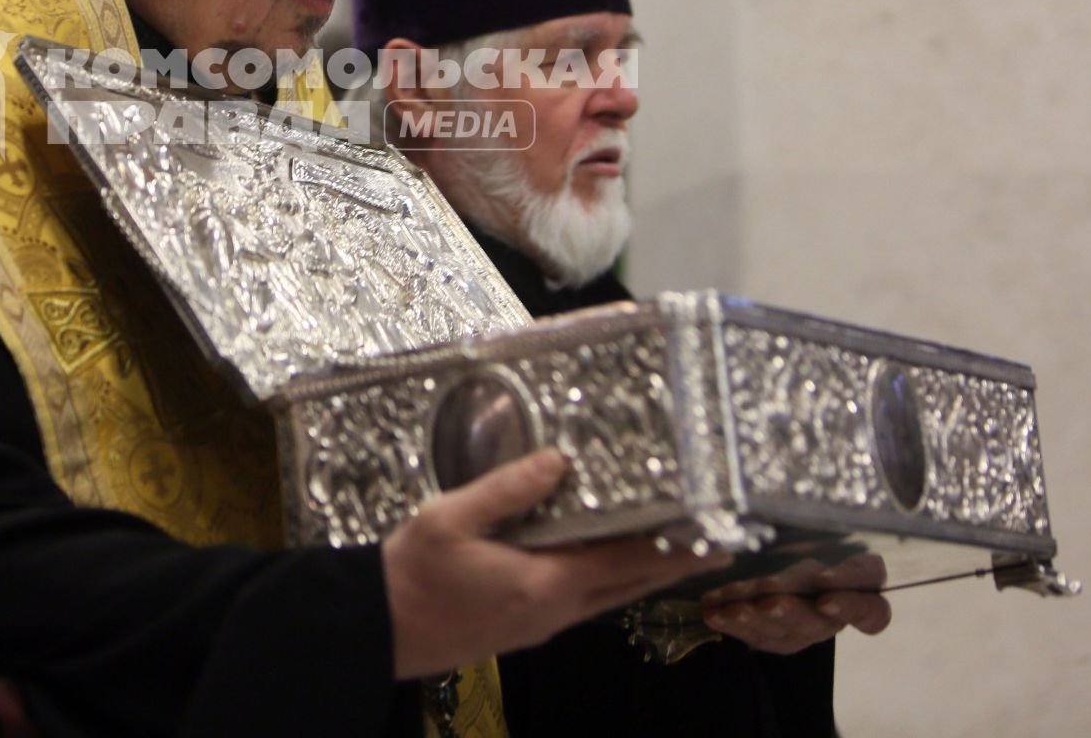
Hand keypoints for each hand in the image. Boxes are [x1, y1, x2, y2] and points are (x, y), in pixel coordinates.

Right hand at [383, 448, 730, 678]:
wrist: (378, 629)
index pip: (624, 565)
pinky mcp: (522, 628)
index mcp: (542, 584)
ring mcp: (538, 625)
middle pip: (627, 587)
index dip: (671, 551)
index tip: (712, 540)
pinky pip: (581, 604)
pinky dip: (608, 583)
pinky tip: (605, 566)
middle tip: (712, 544)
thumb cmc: (410, 574)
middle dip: (670, 565)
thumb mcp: (449, 519)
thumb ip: (506, 489)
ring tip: (671, 551)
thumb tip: (556, 461)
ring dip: (641, 575)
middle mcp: (551, 612)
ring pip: (607, 599)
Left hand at [700, 590, 891, 653]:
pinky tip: (713, 612)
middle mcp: (832, 624)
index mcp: (861, 603)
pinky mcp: (776, 640)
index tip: (826, 599)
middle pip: (814, 623)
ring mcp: (802, 636)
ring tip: (729, 609)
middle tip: (766, 601)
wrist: (810, 586)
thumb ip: (855, 572)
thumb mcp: (850, 565)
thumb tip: (838, 579)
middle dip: (788, 612)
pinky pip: (755, 636)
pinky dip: (732, 623)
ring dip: (753, 619)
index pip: (871, 613)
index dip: (849, 608)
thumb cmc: (836, 571)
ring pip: (779, 632)